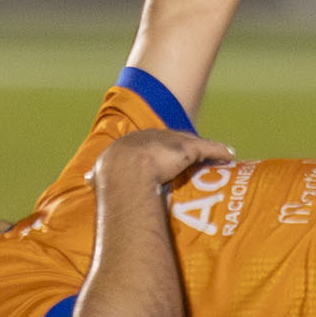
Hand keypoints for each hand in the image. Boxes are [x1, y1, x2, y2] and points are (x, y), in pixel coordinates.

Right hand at [88, 130, 235, 188]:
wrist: (123, 172)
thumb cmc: (111, 176)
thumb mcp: (101, 172)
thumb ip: (96, 176)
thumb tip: (86, 180)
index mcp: (131, 142)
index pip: (147, 143)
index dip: (155, 149)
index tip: (161, 156)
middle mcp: (152, 137)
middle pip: (171, 139)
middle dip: (179, 146)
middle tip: (187, 156)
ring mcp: (169, 141)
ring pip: (192, 143)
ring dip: (203, 149)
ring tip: (213, 156)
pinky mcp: (186, 149)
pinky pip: (207, 149)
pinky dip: (219, 152)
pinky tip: (230, 155)